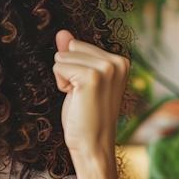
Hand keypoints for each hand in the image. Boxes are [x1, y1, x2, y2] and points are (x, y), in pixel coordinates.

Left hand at [52, 30, 127, 157]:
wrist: (92, 145)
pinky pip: (58, 66)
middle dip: (68, 72)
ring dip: (64, 79)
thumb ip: (73, 54)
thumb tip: (62, 32)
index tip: (86, 90)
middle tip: (83, 96)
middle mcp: (117, 61)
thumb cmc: (86, 116)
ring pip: (62, 57)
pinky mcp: (92, 77)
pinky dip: (61, 84)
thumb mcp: (80, 80)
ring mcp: (106, 68)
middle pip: (70, 48)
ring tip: (81, 98)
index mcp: (120, 60)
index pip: (77, 45)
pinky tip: (76, 99)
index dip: (74, 69)